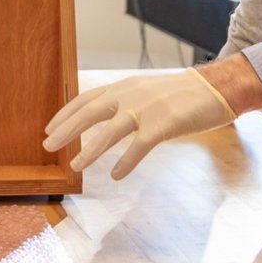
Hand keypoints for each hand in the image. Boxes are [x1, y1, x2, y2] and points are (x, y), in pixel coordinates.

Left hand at [42, 70, 236, 179]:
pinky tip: (117, 175)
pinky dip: (126, 161)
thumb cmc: (180, 94)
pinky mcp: (163, 124)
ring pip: (109, 132)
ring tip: (75, 165)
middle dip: (66, 130)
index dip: (65, 114)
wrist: (214, 89)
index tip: (49, 128)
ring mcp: (146, 109)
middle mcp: (129, 95)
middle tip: (47, 146)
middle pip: (89, 113)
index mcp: (123, 87)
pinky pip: (139, 146)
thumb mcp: (144, 91)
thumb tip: (103, 116)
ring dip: (89, 150)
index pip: (85, 99)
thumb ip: (124, 102)